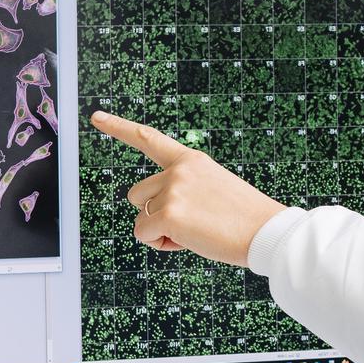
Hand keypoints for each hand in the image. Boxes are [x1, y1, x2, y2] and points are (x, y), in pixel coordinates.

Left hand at [90, 110, 287, 267]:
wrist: (267, 231)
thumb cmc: (245, 219)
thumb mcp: (213, 191)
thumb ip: (183, 192)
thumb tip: (155, 217)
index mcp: (191, 160)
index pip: (149, 139)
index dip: (119, 127)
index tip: (96, 117)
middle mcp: (178, 170)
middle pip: (137, 195)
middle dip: (154, 213)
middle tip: (192, 223)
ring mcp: (172, 190)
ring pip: (141, 217)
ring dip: (160, 230)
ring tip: (196, 232)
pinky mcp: (169, 214)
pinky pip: (144, 234)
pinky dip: (161, 244)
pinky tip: (190, 241)